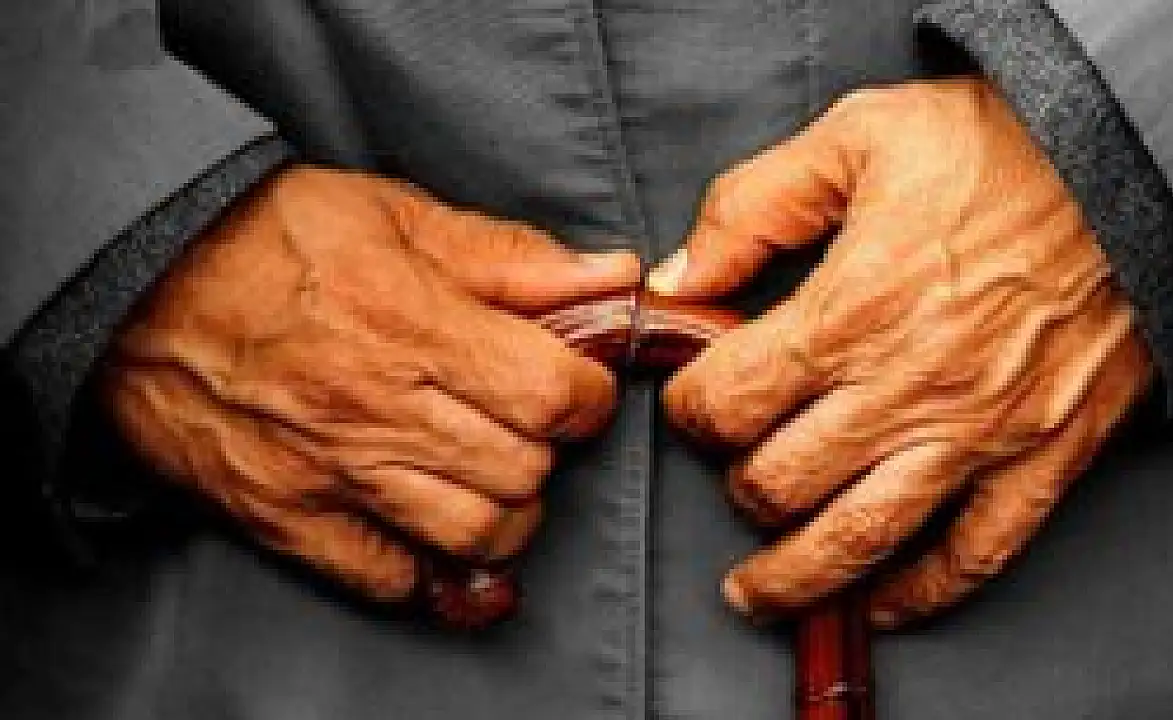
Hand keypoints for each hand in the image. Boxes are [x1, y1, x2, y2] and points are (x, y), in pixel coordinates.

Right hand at [103, 166, 639, 600]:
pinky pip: (389, 578)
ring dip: (504, 510)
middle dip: (546, 448)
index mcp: (413, 324)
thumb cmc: (271, 239)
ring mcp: (331, 473)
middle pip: (524, 470)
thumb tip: (610, 278)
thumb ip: (511, 256)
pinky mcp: (287, 518)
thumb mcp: (396, 216)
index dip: (584, 395)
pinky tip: (427, 522)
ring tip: (485, 472)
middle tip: (523, 420)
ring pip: (474, 534)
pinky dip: (427, 563)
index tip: (572, 383)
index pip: (553, 395)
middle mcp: (377, 408)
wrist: (137, 283)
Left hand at [651, 79, 1153, 626]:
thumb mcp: (855, 137)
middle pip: (780, 482)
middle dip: (736, 485)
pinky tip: (883, 602)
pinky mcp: (1044, 456)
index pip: (731, 400)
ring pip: (862, 538)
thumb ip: (752, 208)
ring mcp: (978, 434)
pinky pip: (976, 552)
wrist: (1137, 166)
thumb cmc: (999, 147)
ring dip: (795, 577)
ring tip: (754, 593)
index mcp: (851, 312)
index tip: (693, 404)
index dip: (691, 410)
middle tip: (732, 469)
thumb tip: (678, 279)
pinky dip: (923, 591)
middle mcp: (906, 389)